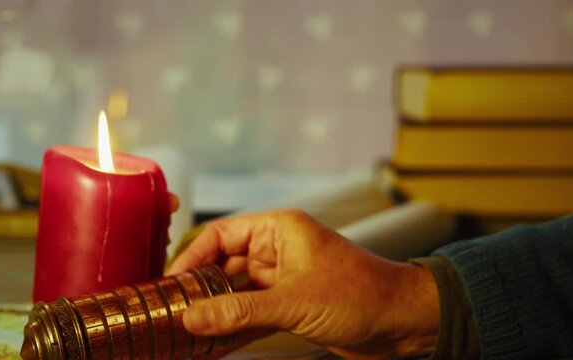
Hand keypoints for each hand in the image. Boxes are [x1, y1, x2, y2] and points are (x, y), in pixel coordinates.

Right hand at [167, 209, 439, 358]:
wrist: (402, 321)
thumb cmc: (362, 294)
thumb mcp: (294, 302)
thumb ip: (240, 311)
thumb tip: (192, 316)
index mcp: (280, 229)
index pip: (221, 234)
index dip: (192, 257)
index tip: (170, 283)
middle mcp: (279, 249)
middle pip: (224, 262)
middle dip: (200, 285)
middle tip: (172, 308)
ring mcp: (284, 277)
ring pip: (237, 289)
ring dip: (216, 308)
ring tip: (186, 326)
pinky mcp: (291, 303)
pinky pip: (253, 310)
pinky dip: (235, 324)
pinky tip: (214, 338)